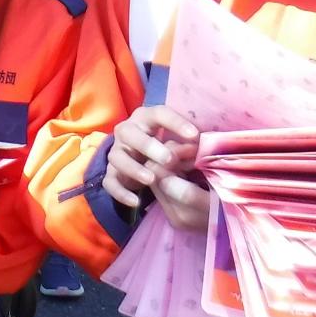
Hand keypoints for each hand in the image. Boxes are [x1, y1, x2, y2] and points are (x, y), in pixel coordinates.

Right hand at [104, 106, 209, 231]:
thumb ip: (189, 143)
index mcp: (146, 118)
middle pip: (130, 134)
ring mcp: (117, 152)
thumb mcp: (178, 140)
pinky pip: (110, 182)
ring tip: (152, 179)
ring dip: (133, 168)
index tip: (194, 135)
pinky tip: (135, 202)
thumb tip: (205, 149)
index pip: (159, 114)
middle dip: (149, 146)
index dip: (176, 123)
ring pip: (117, 158)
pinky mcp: (111, 172)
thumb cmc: (166, 146)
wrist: (141, 159)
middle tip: (169, 160)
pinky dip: (121, 192)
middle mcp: (127, 131)